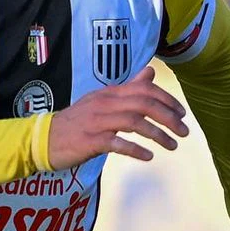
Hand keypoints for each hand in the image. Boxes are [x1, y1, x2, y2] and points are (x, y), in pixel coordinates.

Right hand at [46, 79, 187, 169]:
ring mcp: (97, 122)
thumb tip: (150, 73)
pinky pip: (117, 143)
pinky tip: (148, 156)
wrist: (45, 138)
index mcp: (109, 93)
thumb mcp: (103, 100)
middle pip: (144, 104)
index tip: (182, 114)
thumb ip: (129, 89)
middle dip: (169, 117)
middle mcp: (105, 103)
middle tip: (184, 132)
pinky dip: (136, 149)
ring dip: (158, 135)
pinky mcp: (90, 140)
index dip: (168, 100)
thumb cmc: (78, 122)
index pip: (145, 90)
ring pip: (135, 123)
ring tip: (172, 146)